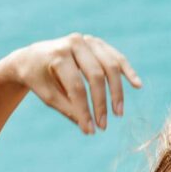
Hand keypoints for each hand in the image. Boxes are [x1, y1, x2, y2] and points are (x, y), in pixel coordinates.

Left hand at [5, 33, 141, 134]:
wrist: (33, 57)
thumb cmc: (39, 78)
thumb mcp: (48, 96)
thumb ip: (69, 109)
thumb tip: (89, 128)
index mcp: (58, 55)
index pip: (76, 87)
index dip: (85, 110)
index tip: (90, 130)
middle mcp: (74, 43)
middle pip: (95, 76)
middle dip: (101, 103)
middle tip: (103, 126)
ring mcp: (88, 41)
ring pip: (110, 66)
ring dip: (117, 91)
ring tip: (118, 113)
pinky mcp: (97, 44)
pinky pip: (116, 57)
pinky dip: (127, 71)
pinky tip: (137, 85)